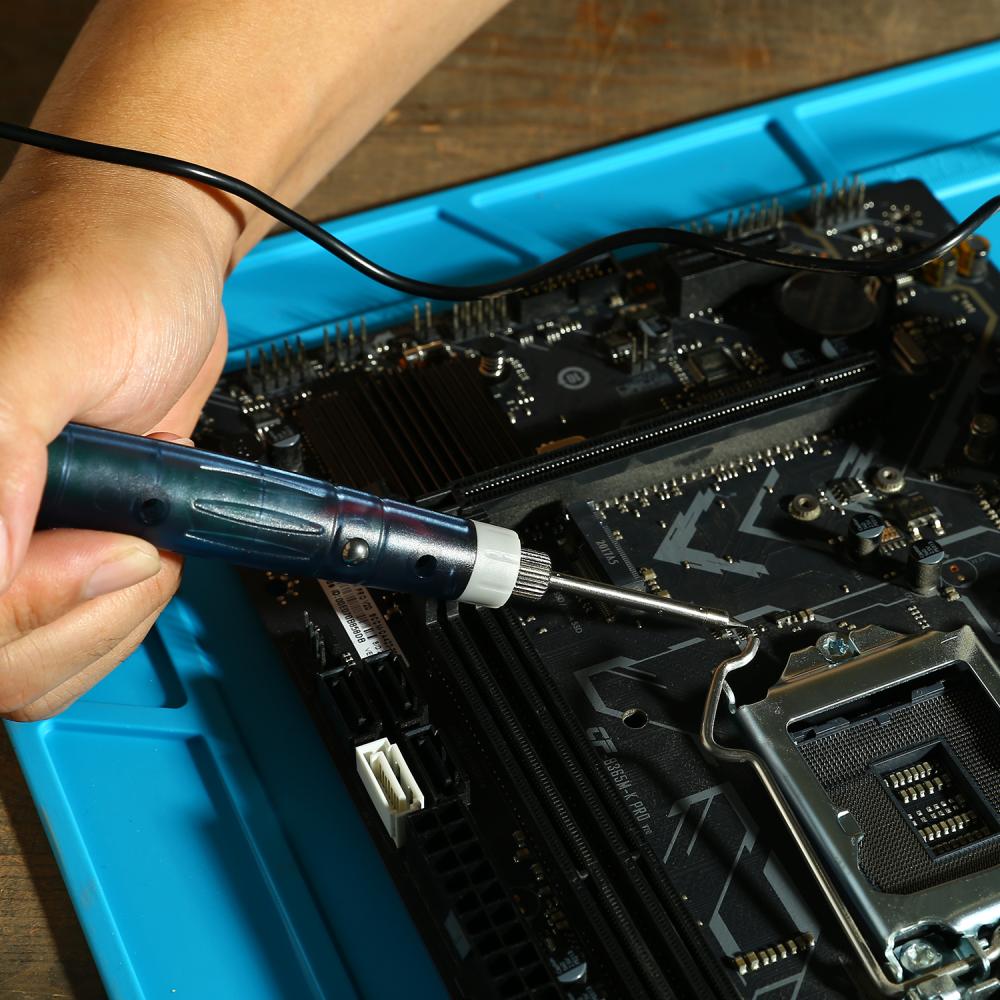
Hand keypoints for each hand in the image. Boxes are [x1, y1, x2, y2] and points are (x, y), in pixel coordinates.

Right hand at [0, 157, 236, 718]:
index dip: (22, 600)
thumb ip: (2, 440)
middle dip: (79, 610)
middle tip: (137, 536)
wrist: (165, 268)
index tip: (105, 545)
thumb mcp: (49, 333)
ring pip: (27, 663)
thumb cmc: (106, 264)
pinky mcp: (49, 553)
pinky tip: (143, 549)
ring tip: (145, 533)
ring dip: (109, 617)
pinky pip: (68, 638)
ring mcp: (6, 539)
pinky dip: (121, 617)